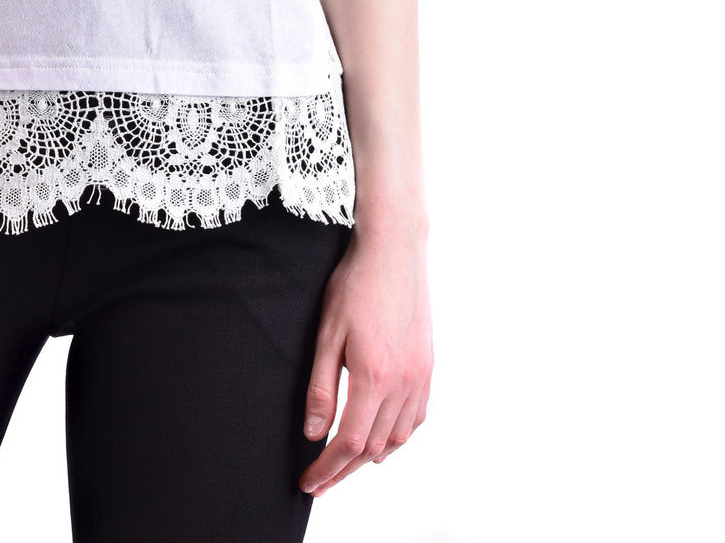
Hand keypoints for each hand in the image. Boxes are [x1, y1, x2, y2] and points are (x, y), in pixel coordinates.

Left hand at [299, 222, 432, 495]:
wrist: (393, 253)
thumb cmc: (354, 286)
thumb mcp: (326, 334)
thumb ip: (321, 387)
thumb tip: (313, 433)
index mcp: (374, 377)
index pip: (349, 443)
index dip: (327, 468)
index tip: (308, 482)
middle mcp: (403, 384)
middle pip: (374, 448)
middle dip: (344, 469)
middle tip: (319, 480)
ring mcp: (420, 377)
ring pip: (397, 438)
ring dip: (371, 454)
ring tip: (344, 461)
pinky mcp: (427, 367)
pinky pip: (416, 418)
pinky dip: (396, 435)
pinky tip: (381, 434)